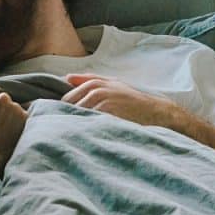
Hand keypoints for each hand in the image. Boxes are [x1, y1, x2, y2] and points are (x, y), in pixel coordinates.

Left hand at [62, 74, 180, 127]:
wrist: (156, 112)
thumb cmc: (132, 100)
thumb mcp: (113, 84)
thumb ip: (89, 79)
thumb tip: (66, 78)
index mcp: (96, 83)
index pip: (67, 98)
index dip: (63, 108)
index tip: (58, 117)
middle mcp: (97, 91)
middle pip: (70, 106)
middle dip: (65, 116)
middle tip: (62, 128)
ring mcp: (103, 103)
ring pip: (78, 115)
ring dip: (73, 124)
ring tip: (70, 134)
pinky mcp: (109, 116)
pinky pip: (90, 123)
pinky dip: (85, 129)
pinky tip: (84, 136)